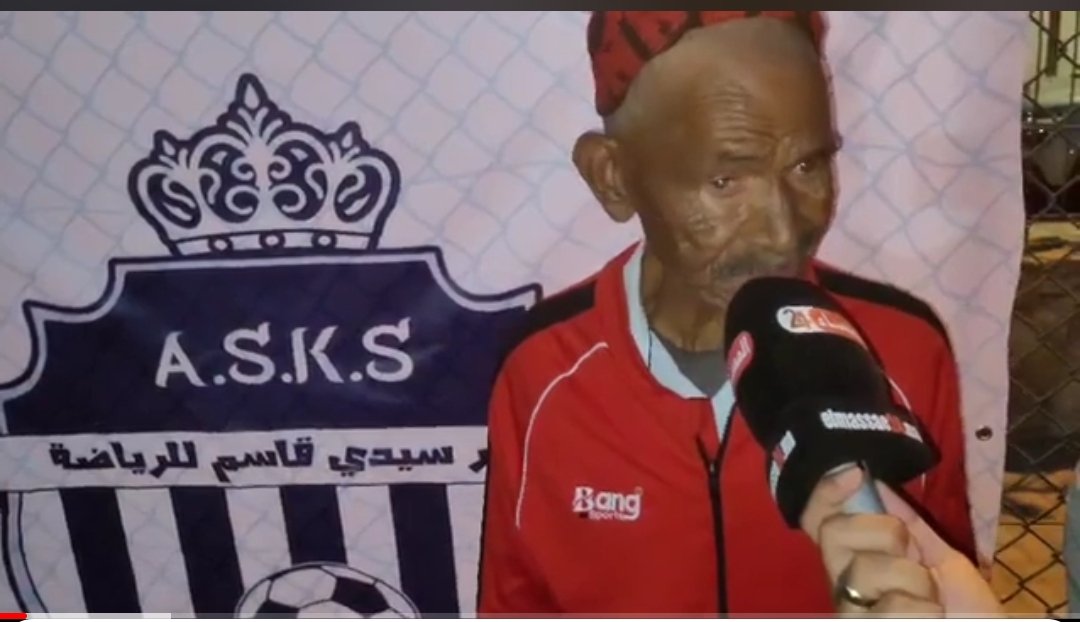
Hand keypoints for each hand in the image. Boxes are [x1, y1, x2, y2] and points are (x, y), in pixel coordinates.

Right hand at [800, 467, 1003, 617]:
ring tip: (931, 602)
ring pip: (862, 569)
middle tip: (912, 555)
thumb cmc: (966, 608)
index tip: (856, 473)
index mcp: (860, 560)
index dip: (826, 492)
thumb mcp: (942, 559)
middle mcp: (846, 582)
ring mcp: (850, 609)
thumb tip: (877, 482)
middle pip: (833, 534)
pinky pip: (888, 605)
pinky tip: (929, 619)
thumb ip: (910, 524)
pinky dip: (921, 610)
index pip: (821, 520)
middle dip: (883, 533)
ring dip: (913, 581)